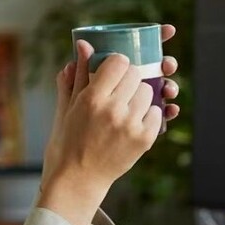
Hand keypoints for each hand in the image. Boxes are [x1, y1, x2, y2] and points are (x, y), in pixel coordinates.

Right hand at [39, 25, 180, 224]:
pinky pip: (158, 113)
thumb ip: (78, 75)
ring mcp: (131, 125)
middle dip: (129, 79)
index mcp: (92, 99)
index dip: (117, 64)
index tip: (114, 71)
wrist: (77, 179)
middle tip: (120, 90)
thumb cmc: (68, 142)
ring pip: (149, 92)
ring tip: (126, 108)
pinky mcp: (144, 139)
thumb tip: (83, 45)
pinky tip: (134, 122)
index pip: (119, 62)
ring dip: (140, 96)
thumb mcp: (67, 107)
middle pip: (136, 74)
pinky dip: (148, 115)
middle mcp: (113, 110)